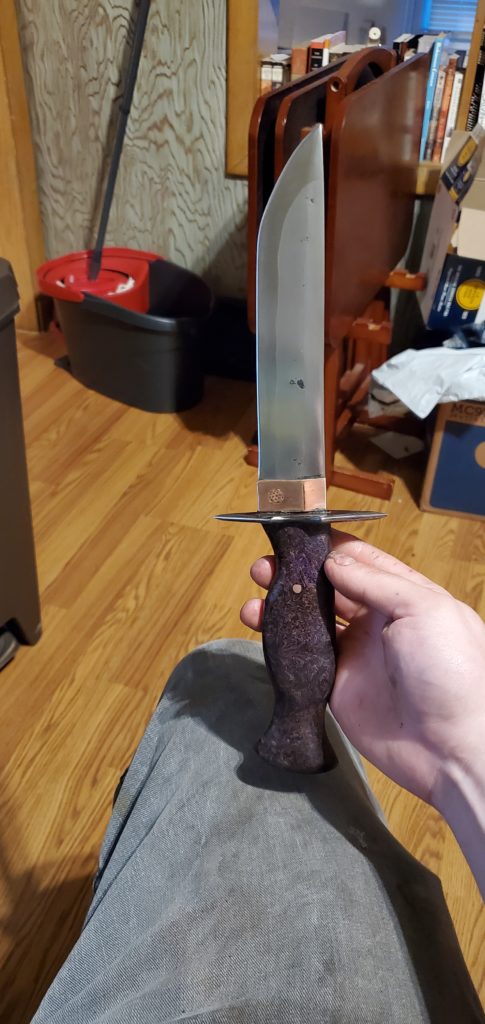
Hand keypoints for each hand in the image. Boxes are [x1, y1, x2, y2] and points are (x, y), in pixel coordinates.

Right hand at [241, 531, 484, 808]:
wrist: (449, 748)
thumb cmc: (450, 672)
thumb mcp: (425, 611)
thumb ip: (377, 582)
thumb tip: (333, 561)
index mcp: (404, 596)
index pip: (361, 560)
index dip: (328, 546)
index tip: (295, 535)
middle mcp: (377, 620)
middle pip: (329, 587)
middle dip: (297, 572)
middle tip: (266, 566)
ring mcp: (354, 653)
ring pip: (310, 619)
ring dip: (282, 602)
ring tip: (257, 592)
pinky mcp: (334, 685)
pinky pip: (301, 657)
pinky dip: (277, 640)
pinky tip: (257, 625)